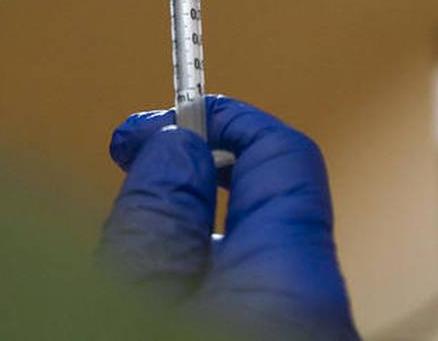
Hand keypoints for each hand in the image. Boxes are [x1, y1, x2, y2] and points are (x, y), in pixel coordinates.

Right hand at [99, 97, 359, 340]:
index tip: (154, 121)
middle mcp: (314, 303)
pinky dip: (194, 279)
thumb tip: (174, 145)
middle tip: (129, 171)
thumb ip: (161, 217)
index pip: (281, 149)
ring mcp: (298, 327)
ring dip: (184, 235)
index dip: (217, 117)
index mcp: (293, 272)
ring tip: (123, 247)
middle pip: (258, 202)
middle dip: (189, 176)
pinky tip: (152, 296)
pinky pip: (239, 295)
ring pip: (242, 254)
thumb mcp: (146, 293)